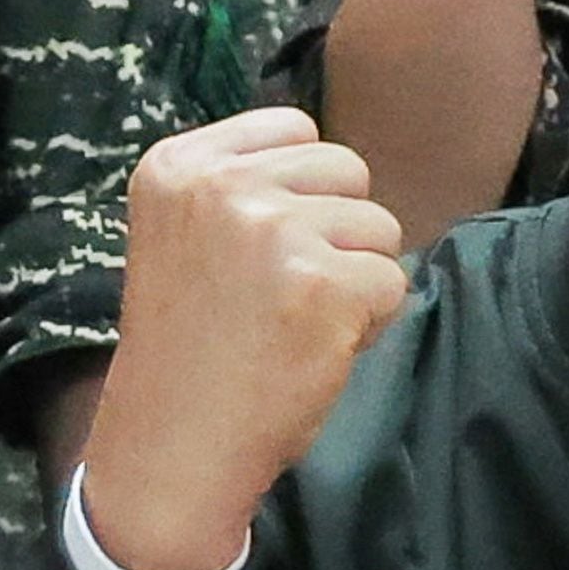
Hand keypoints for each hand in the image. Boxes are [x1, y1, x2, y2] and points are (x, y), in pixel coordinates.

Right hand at [77, 110, 410, 569]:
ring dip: (356, 276)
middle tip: (285, 292)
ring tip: (297, 321)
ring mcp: (273, 232)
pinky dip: (370, 322)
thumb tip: (339, 162)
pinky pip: (394, 281)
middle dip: (337, 230)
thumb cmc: (193, 343)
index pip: (296, 125)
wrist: (174, 444)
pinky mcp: (323, 284)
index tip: (262, 248)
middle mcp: (223, 186)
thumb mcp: (190, 231)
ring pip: (379, 224)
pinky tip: (316, 349)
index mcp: (179, 164)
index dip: (302, 190)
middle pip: (347, 168)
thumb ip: (247, 183)